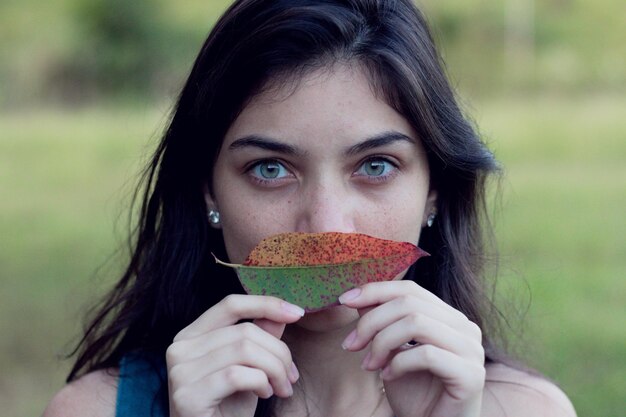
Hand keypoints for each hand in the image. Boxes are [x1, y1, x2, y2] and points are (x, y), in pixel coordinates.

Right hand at [165, 294, 303, 416]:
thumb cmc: (228, 408)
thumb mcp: (249, 367)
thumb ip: (259, 338)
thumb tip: (282, 312)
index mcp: (191, 335)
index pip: (230, 305)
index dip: (266, 304)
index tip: (297, 313)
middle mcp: (179, 348)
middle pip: (244, 331)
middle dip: (279, 352)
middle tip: (291, 376)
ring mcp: (180, 372)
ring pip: (244, 350)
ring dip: (275, 370)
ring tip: (281, 388)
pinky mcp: (187, 395)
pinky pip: (237, 376)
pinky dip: (260, 383)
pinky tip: (265, 395)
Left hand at [339, 281, 484, 416]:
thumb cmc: (412, 393)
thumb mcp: (390, 351)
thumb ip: (381, 322)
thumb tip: (357, 296)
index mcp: (448, 317)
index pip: (410, 290)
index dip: (375, 291)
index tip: (344, 300)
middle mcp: (465, 327)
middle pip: (409, 303)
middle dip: (371, 321)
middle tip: (350, 345)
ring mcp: (471, 350)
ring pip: (416, 323)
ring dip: (382, 342)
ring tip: (368, 365)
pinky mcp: (471, 375)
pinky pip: (426, 354)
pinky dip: (398, 363)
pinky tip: (387, 376)